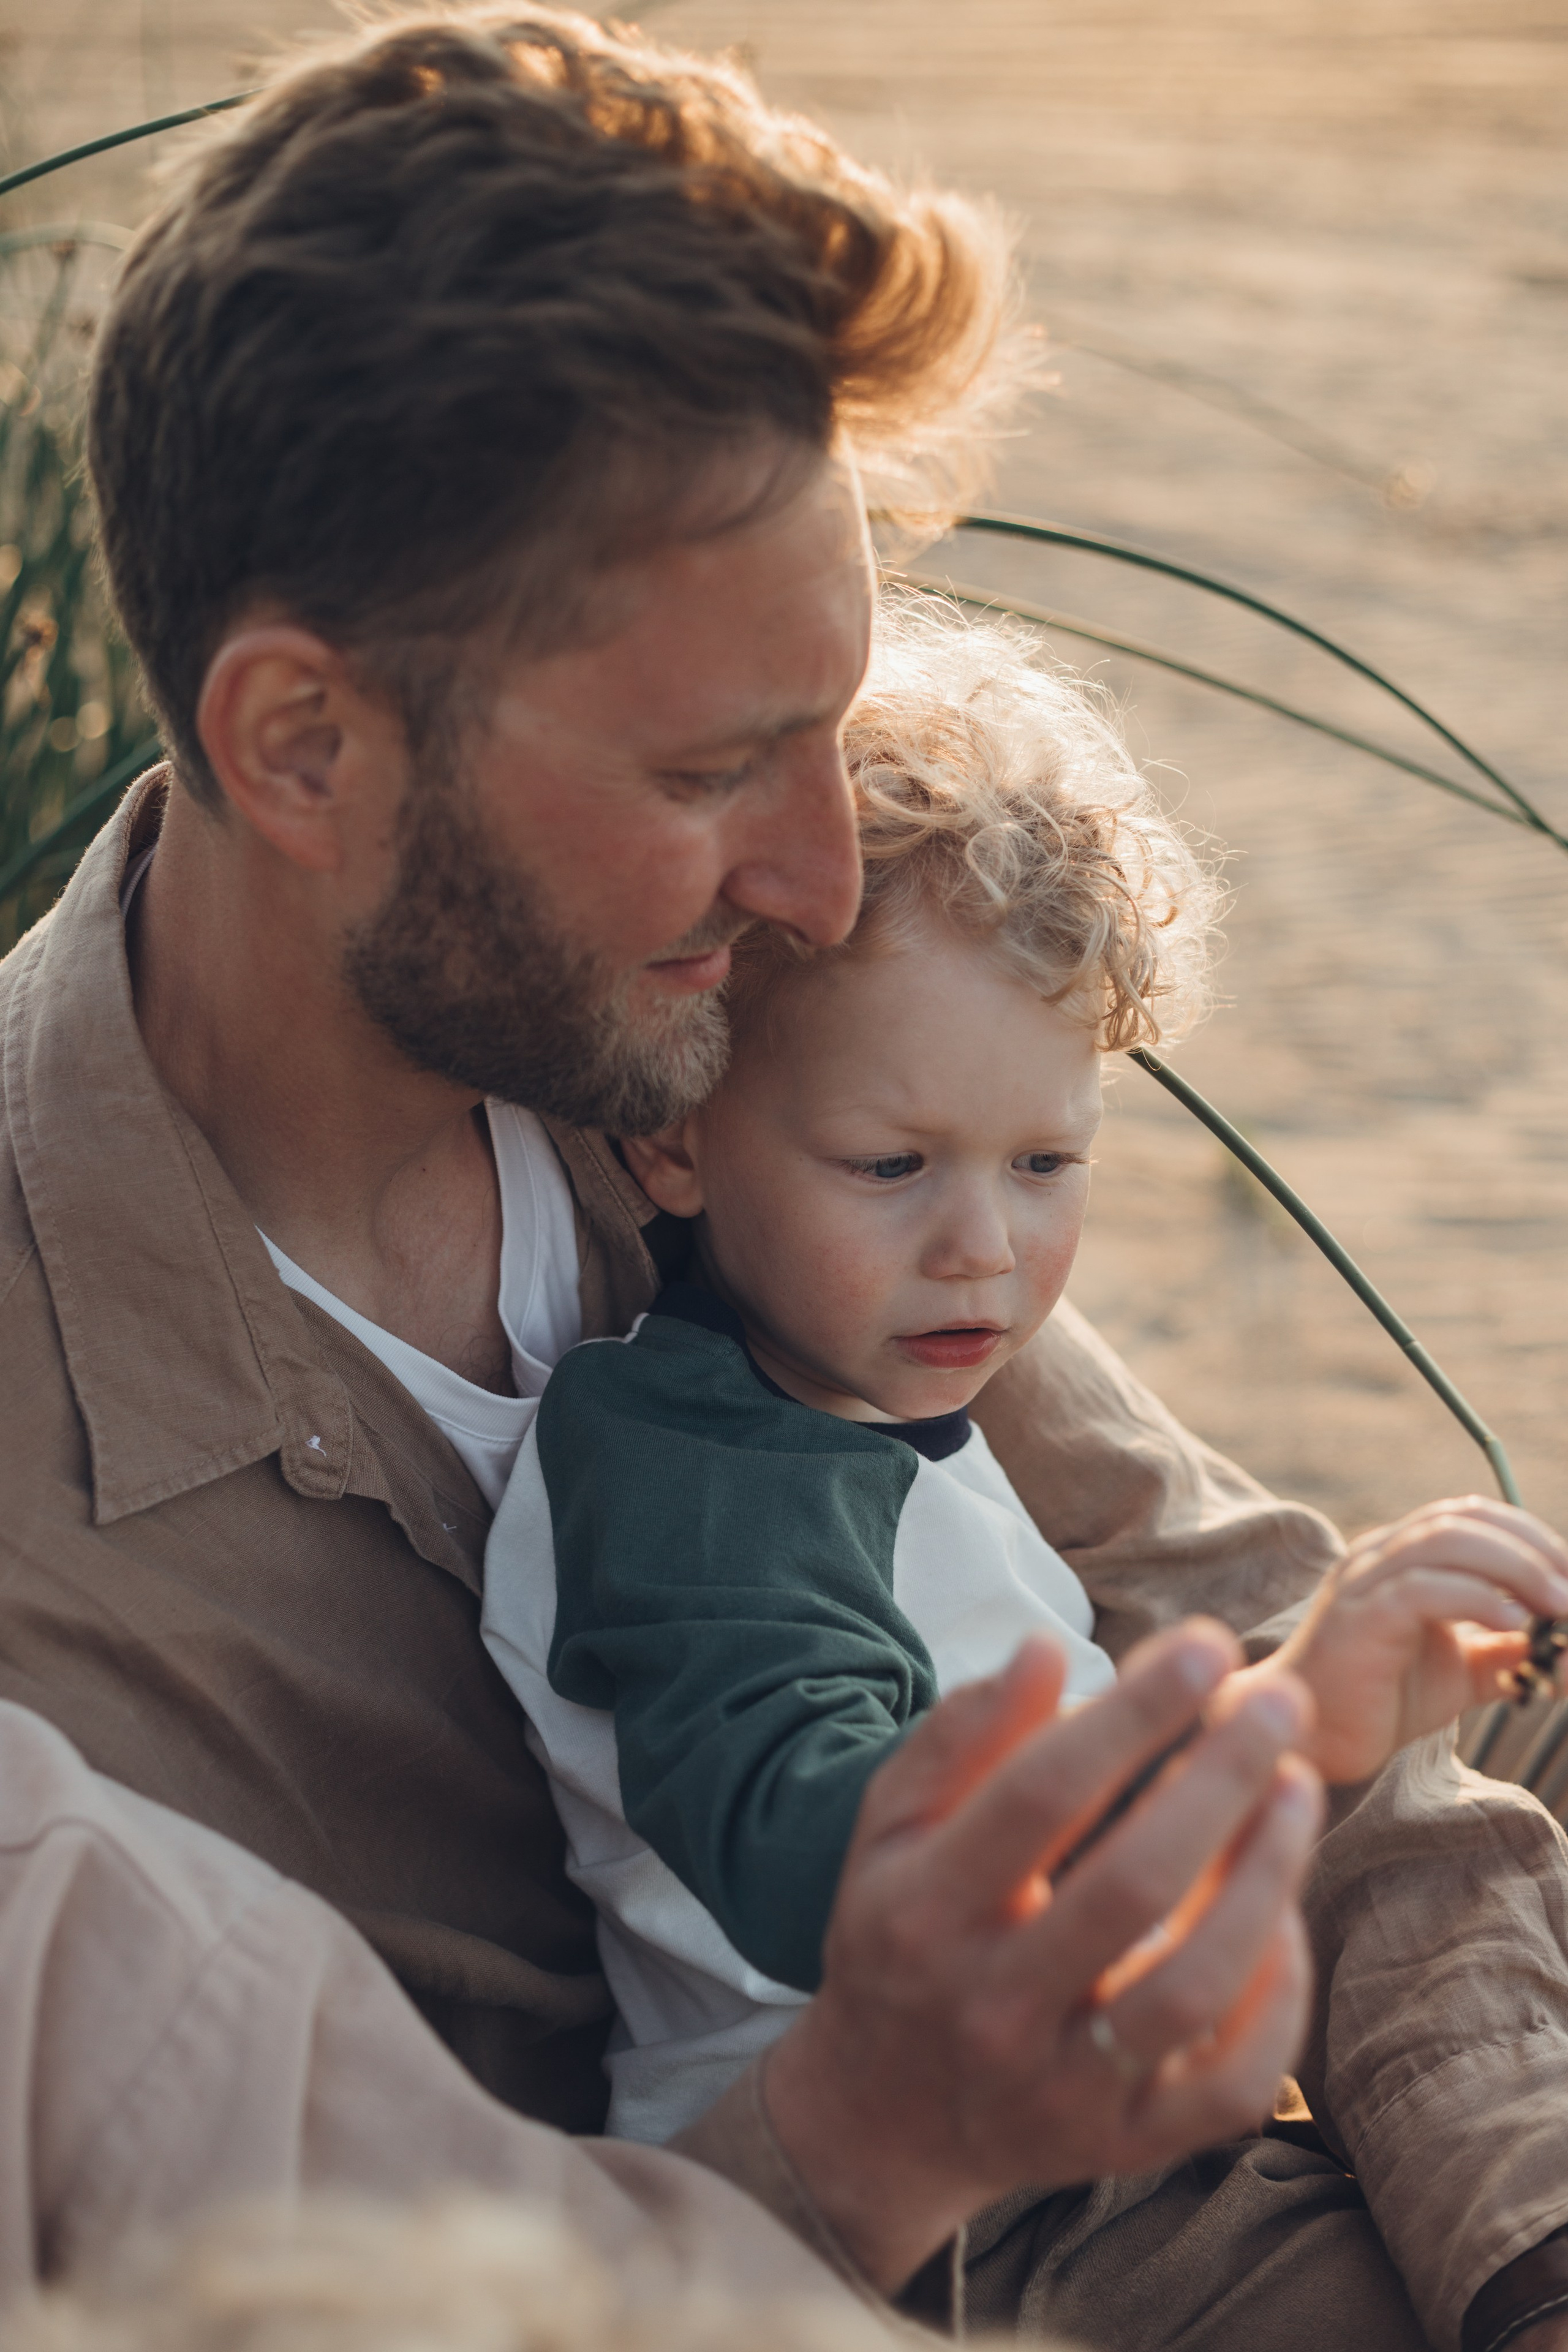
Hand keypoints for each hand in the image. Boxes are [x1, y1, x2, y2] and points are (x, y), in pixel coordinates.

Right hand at [763, 1622, 1320, 2292]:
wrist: (885, 2113)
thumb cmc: (901, 1930)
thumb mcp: (893, 1826)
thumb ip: (961, 1736)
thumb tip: (1047, 1650)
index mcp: (923, 1912)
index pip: (1038, 1796)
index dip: (1132, 1715)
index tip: (1207, 1645)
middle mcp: (989, 2006)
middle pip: (1130, 1886)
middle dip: (1220, 1780)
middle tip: (1281, 1701)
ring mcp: (1061, 2087)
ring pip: (1191, 1988)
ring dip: (1263, 1880)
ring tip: (1297, 1789)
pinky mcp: (1124, 2145)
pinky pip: (1230, 2084)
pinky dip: (1274, 1997)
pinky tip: (1284, 1913)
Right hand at [1258, 1495, 1567, 1784]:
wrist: (1315, 1740)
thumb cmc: (1380, 1700)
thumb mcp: (1460, 1671)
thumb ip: (1503, 1651)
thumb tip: (1562, 1646)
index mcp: (1400, 1556)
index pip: (1471, 1516)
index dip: (1531, 1537)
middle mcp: (1379, 1555)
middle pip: (1464, 1519)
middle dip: (1533, 1549)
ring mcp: (1364, 1581)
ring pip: (1444, 1540)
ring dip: (1516, 1567)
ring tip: (1559, 1604)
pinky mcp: (1359, 1617)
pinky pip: (1421, 1589)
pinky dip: (1475, 1597)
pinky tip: (1512, 1622)